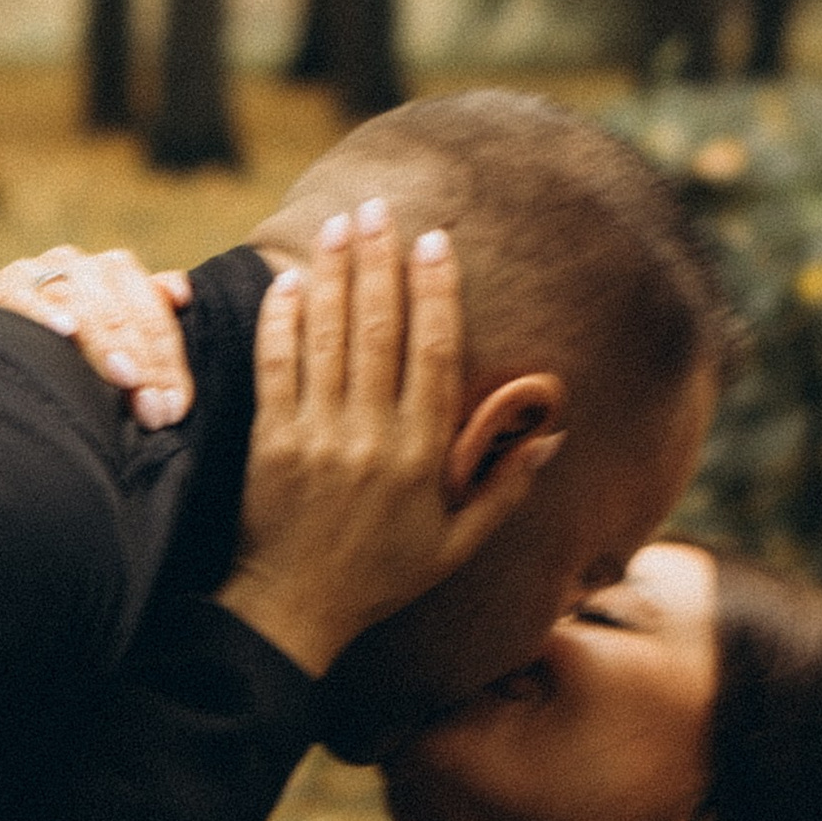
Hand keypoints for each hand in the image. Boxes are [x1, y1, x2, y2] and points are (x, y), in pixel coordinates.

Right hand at [0, 245, 193, 426]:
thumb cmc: (69, 336)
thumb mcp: (114, 327)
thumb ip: (150, 313)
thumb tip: (182, 293)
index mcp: (117, 270)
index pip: (154, 314)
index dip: (168, 363)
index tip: (172, 408)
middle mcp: (82, 265)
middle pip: (122, 312)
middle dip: (143, 363)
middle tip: (150, 407)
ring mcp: (40, 270)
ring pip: (82, 301)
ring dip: (105, 342)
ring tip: (123, 377)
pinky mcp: (1, 284)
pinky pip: (24, 293)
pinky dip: (45, 310)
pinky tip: (65, 330)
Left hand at [217, 204, 556, 680]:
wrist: (291, 612)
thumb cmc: (380, 577)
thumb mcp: (456, 545)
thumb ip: (505, 487)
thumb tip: (553, 433)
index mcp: (421, 456)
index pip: (433, 353)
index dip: (436, 291)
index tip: (436, 242)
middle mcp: (370, 438)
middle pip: (379, 329)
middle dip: (381, 261)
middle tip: (381, 208)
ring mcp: (315, 436)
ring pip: (328, 336)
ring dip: (334, 273)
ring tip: (340, 224)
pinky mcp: (268, 442)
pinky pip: (275, 366)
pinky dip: (282, 320)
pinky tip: (289, 281)